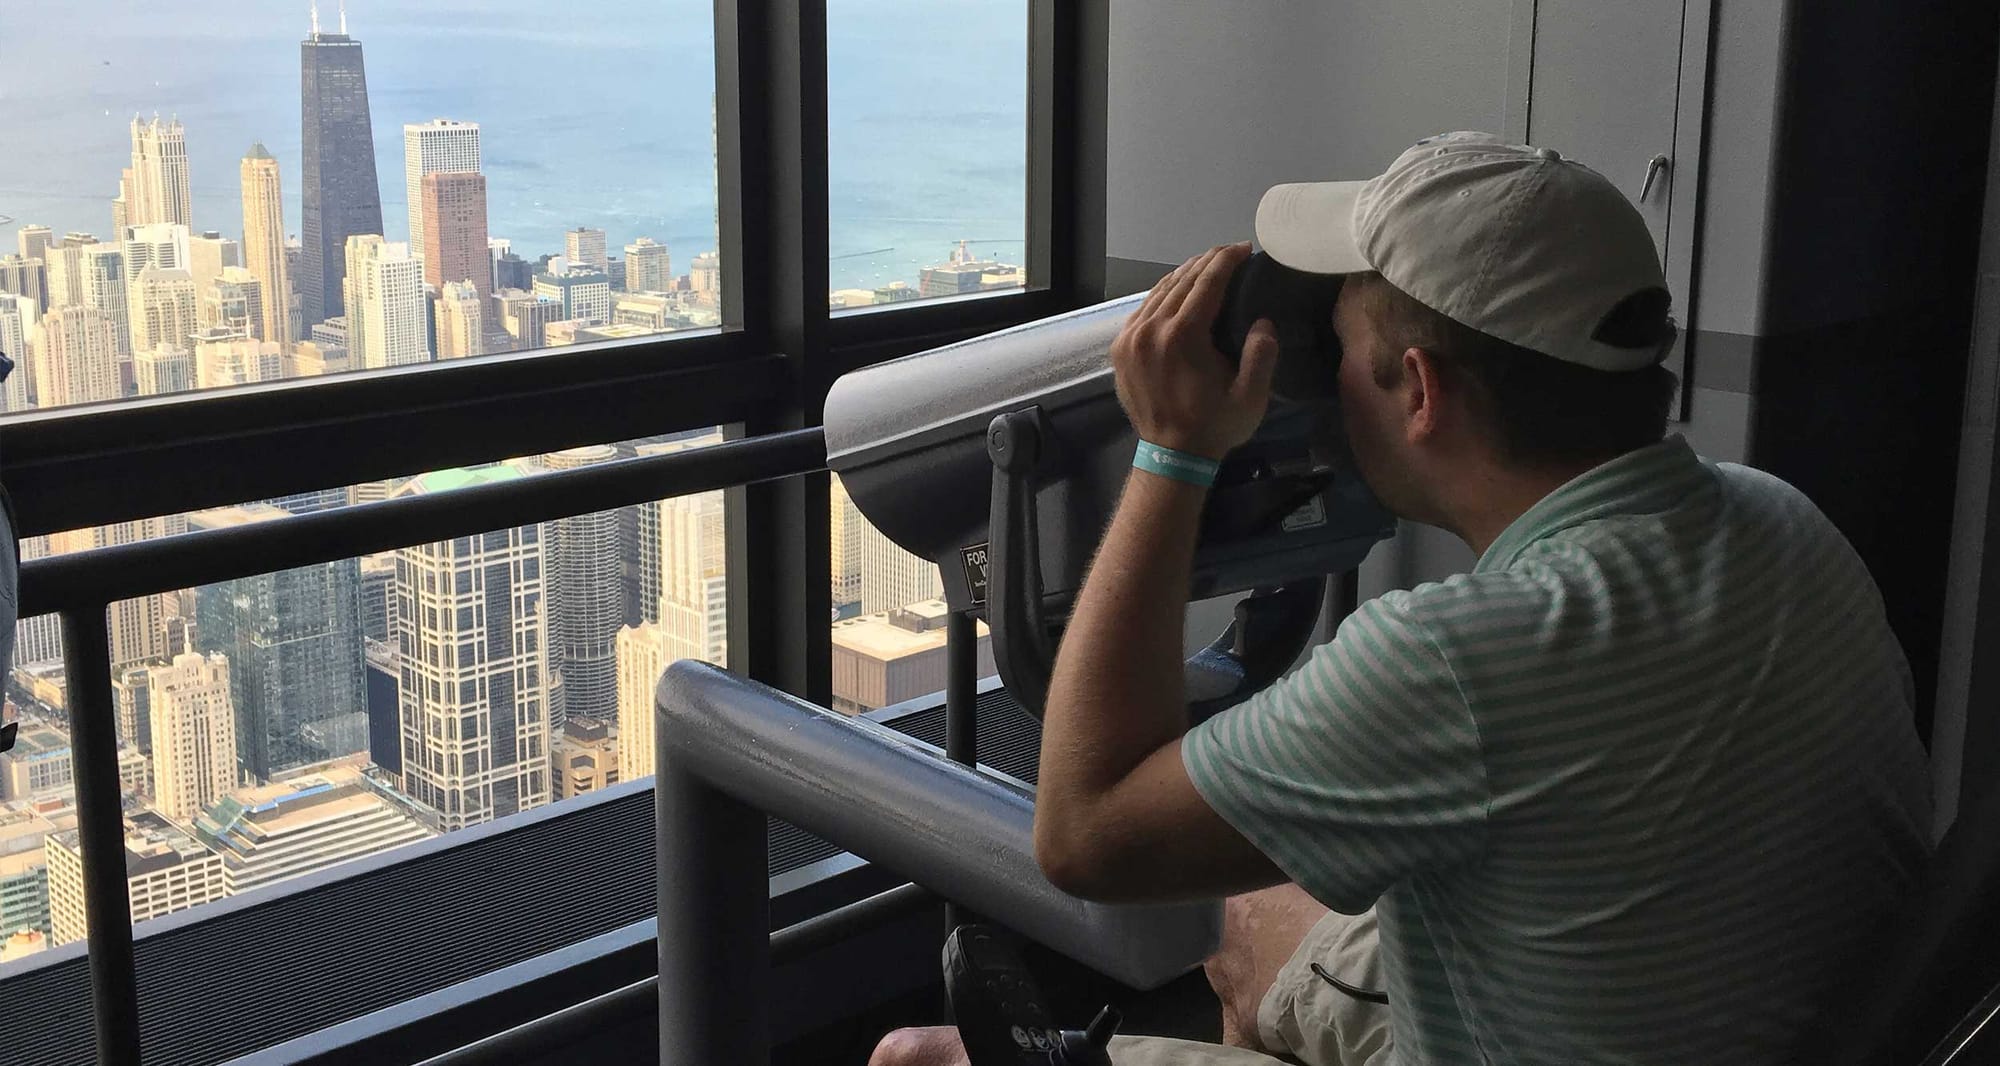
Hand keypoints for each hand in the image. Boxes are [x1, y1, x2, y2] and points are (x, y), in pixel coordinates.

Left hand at [1111, 241, 1278, 460]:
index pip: (1206, 283)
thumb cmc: (1214, 426)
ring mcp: (1131, 337)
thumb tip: (1263, 321)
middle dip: (1208, 262)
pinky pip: (1144, 308)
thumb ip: (1261, 354)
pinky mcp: (1121, 347)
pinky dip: (1163, 293)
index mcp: (1182, 337)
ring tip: (1208, 264)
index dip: (1227, 260)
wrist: (1170, 455)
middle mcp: (1151, 329)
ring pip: (1159, 291)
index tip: (1244, 249)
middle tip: (1230, 252)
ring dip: (1185, 274)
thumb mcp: (1250, 397)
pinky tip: (1178, 289)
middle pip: (1182, 281)